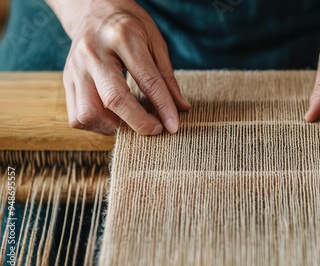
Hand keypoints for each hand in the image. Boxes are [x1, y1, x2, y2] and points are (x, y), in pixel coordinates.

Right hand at [48, 0, 189, 134]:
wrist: (93, 8)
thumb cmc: (128, 25)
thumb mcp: (155, 41)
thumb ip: (167, 76)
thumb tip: (181, 108)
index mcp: (123, 37)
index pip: (147, 80)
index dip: (163, 107)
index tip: (173, 126)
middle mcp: (94, 53)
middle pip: (114, 99)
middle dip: (138, 122)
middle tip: (155, 129)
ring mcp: (75, 68)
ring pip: (89, 113)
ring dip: (114, 126)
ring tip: (130, 121)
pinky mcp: (66, 80)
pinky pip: (77, 116)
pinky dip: (97, 125)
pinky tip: (113, 118)